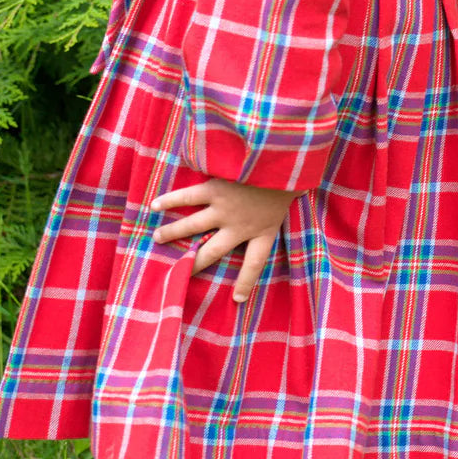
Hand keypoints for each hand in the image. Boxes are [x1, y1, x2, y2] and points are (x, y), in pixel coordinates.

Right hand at [150, 178, 299, 301]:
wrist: (280, 159)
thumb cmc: (292, 173)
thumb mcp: (295, 194)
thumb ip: (291, 198)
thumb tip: (302, 186)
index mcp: (264, 230)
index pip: (254, 264)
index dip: (245, 282)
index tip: (237, 298)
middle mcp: (240, 226)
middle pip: (213, 251)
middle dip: (196, 263)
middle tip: (180, 274)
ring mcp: (224, 209)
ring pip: (193, 226)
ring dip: (173, 232)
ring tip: (157, 239)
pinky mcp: (214, 189)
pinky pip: (188, 197)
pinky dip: (171, 200)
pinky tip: (155, 205)